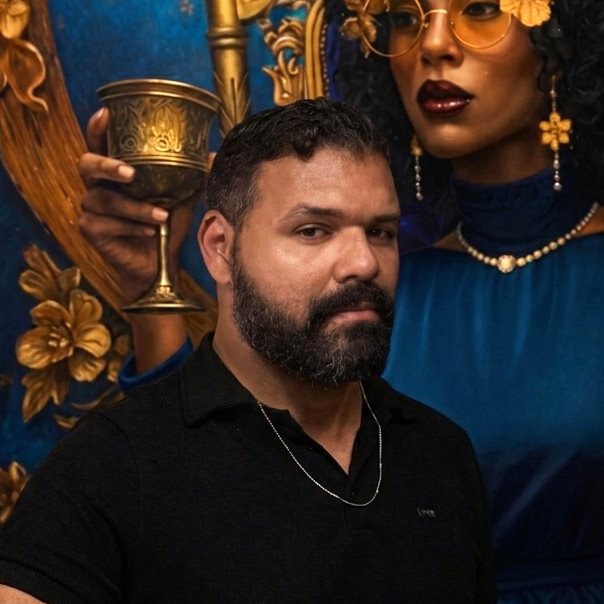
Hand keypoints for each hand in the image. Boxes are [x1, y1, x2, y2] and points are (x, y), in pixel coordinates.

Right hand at [78, 107, 200, 304]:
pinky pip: (107, 224)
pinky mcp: (90, 231)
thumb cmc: (165, 226)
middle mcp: (97, 186)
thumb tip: (213, 156)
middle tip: (130, 173)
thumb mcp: (181, 199)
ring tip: (161, 216)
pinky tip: (150, 232)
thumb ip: (191, 177)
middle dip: (107, 165)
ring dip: (135, 208)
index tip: (107, 114)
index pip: (99, 144)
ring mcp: (90, 210)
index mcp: (114, 173)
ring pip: (104, 200)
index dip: (97, 128)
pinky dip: (132, 227)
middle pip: (86, 164)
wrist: (159, 265)